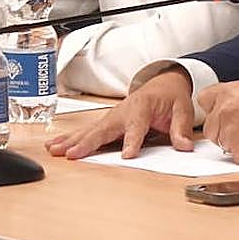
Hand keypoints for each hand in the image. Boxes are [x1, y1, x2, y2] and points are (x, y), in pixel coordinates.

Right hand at [45, 69, 195, 158]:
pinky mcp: (106, 123)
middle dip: (87, 142)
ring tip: (55, 151)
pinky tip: (54, 147)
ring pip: (89, 131)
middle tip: (72, 154)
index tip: (128, 156)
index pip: (137, 126)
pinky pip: (87, 132)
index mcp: (142, 107)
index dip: (132, 141)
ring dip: (72, 141)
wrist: (163, 84)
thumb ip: (180, 128)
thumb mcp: (182, 109)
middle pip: (104, 129)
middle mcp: (122, 112)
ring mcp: (112, 117)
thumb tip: (184, 146)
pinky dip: (70, 139)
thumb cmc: (170, 96)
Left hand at [197, 82, 238, 165]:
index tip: (222, 113)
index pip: (204, 100)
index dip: (214, 108)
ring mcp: (231, 134)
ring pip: (222, 144)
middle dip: (223, 129)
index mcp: (229, 92)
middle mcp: (225, 112)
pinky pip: (236, 157)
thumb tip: (225, 104)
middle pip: (211, 127)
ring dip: (235, 143)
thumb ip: (236, 97)